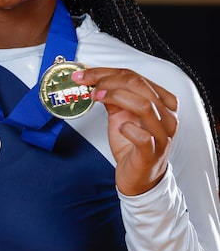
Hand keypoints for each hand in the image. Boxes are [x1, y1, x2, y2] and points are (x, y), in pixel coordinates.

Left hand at [72, 67, 177, 195]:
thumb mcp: (121, 115)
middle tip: (88, 85)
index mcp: (161, 102)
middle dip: (108, 81)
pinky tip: (119, 127)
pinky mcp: (153, 153)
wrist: (139, 178)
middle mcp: (166, 115)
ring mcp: (162, 135)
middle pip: (139, 85)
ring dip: (116, 97)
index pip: (135, 76)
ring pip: (144, 105)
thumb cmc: (133, 145)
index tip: (84, 74)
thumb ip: (113, 98)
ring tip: (97, 98)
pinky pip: (143, 137)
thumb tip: (93, 81)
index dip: (106, 72)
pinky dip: (128, 128)